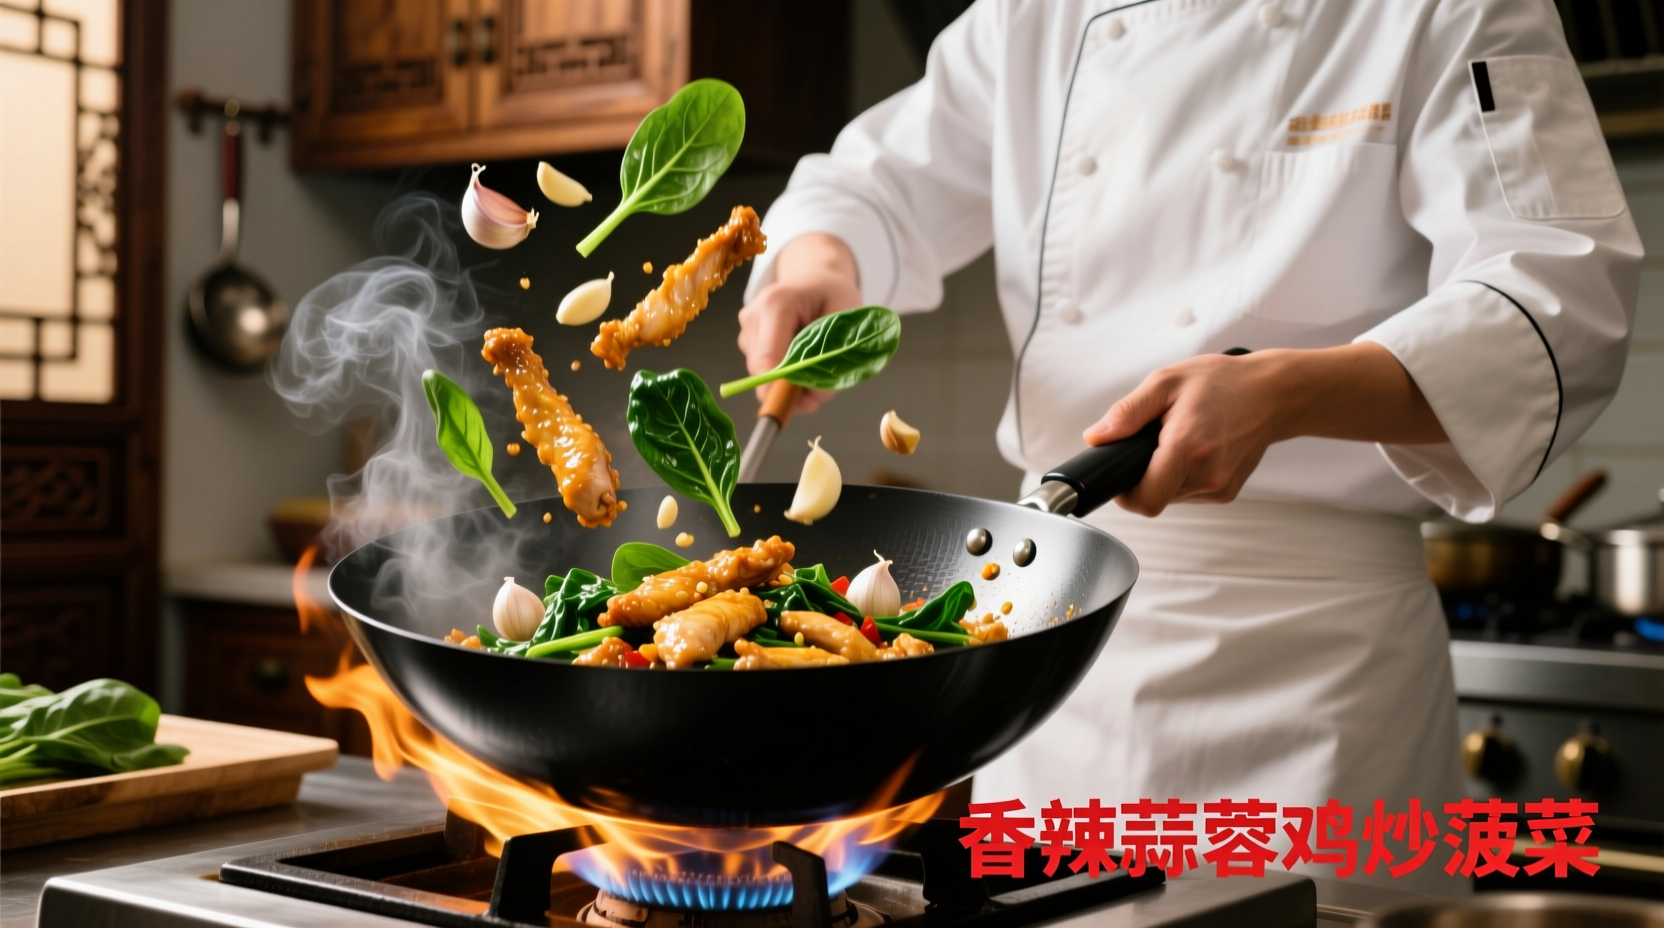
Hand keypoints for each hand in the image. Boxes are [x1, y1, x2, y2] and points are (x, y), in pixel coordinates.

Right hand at [737, 233, 862, 413]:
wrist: (816, 278)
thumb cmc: (833, 296)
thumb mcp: (846, 326)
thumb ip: (831, 364)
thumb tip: (809, 401)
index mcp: (777, 304)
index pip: (768, 360)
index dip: (782, 388)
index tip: (805, 401)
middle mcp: (753, 315)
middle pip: (762, 373)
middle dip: (790, 386)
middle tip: (820, 380)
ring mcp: (746, 328)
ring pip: (762, 375)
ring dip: (788, 379)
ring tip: (812, 358)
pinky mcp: (746, 339)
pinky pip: (763, 370)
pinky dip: (783, 372)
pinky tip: (798, 354)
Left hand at [1083, 344, 1446, 515]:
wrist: (1275, 393)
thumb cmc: (1225, 383)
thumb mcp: (1167, 383)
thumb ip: (1128, 413)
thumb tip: (1097, 437)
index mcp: (1188, 448)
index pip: (1145, 500)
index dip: (1125, 492)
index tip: (1121, 472)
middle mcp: (1207, 475)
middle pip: (1155, 498)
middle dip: (1144, 475)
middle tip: (1153, 442)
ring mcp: (1220, 488)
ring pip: (1171, 497)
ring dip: (1163, 475)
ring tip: (1178, 440)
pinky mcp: (1227, 492)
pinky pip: (1189, 493)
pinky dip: (1182, 476)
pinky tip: (1193, 450)